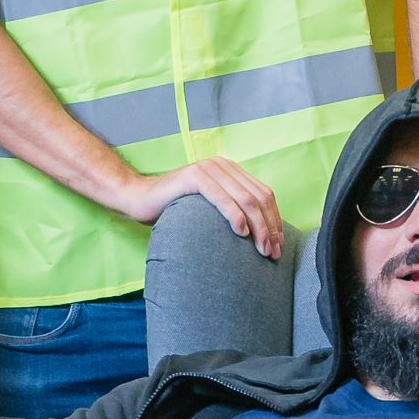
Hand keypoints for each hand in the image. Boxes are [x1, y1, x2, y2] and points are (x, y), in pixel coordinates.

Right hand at [124, 158, 283, 258]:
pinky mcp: (194, 177)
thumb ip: (233, 210)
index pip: (264, 194)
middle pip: (258, 197)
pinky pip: (222, 198)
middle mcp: (222, 165)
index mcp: (230, 170)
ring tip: (261, 248)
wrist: (139, 199)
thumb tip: (262, 235)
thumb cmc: (175, 210)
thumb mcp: (210, 209)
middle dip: (270, 227)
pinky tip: (241, 233)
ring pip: (245, 199)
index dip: (275, 220)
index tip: (279, 245)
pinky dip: (235, 216)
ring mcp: (208, 169)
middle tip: (273, 252)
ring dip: (258, 226)